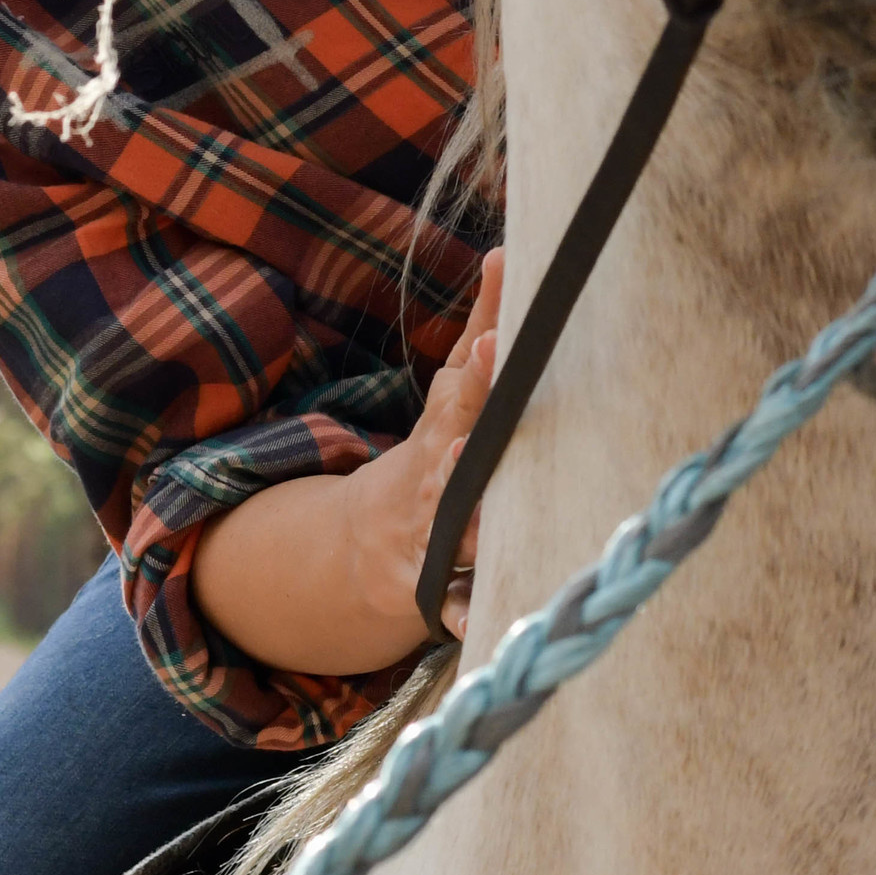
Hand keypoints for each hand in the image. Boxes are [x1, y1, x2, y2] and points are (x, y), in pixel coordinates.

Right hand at [346, 248, 503, 641]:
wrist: (369, 544)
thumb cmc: (435, 450)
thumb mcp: (450, 391)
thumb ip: (484, 324)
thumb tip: (507, 249)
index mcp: (444, 428)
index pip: (463, 393)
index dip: (479, 371)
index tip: (496, 343)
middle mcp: (433, 479)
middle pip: (452, 461)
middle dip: (464, 447)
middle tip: (472, 440)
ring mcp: (427, 535)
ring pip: (452, 533)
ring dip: (464, 529)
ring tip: (480, 521)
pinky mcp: (430, 589)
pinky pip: (451, 606)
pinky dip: (461, 616)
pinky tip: (475, 625)